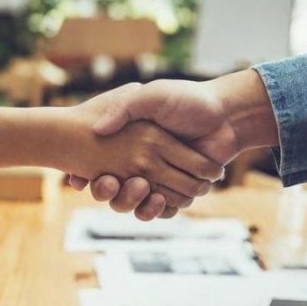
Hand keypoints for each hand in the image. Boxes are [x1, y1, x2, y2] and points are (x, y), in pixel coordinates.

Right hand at [69, 71, 277, 219]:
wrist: (226, 114)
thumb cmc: (187, 99)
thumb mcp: (150, 95)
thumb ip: (124, 108)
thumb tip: (98, 130)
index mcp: (131, 143)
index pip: (101, 166)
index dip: (89, 176)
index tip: (80, 178)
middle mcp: (142, 163)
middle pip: (115, 191)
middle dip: (108, 192)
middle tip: (110, 182)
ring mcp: (161, 179)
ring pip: (136, 204)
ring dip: (133, 202)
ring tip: (140, 187)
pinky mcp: (180, 191)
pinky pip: (162, 210)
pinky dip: (159, 210)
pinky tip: (159, 198)